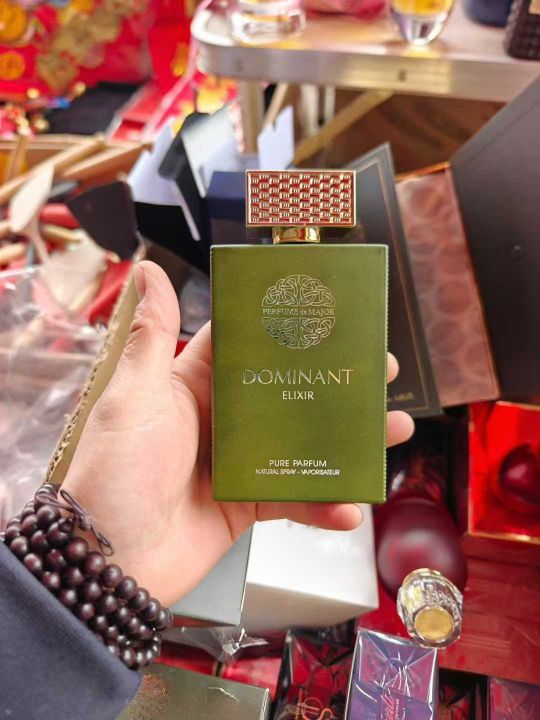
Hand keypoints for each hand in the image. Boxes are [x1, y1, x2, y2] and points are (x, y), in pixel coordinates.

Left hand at [64, 262, 413, 605]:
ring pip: (303, 444)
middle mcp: (220, 421)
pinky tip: (351, 504)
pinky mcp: (246, 506)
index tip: (329, 312)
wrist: (109, 562)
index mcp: (194, 385)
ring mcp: (237, 464)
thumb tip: (149, 270)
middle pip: (288, 392)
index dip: (287, 328)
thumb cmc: (115, 471)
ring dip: (347, 440)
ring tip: (391, 429)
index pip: (246, 345)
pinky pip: (294, 499)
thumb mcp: (134, 397)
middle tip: (379, 370)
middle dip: (335, 380)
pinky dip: (324, 503)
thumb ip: (152, 335)